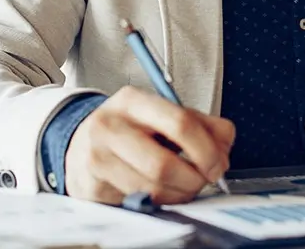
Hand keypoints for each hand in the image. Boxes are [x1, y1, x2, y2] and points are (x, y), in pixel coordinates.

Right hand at [65, 86, 234, 204]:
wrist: (80, 144)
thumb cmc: (131, 129)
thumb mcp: (163, 114)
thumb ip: (202, 124)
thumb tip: (224, 147)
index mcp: (132, 101)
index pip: (180, 123)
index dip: (207, 150)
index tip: (219, 164)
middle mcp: (109, 126)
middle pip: (164, 164)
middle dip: (194, 179)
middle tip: (205, 180)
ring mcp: (96, 158)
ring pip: (152, 188)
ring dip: (179, 194)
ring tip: (186, 187)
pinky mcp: (91, 187)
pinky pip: (138, 202)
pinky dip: (160, 202)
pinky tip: (162, 192)